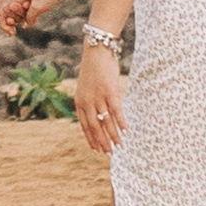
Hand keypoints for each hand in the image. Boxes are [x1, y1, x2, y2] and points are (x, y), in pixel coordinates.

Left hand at [0, 0, 37, 32]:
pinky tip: (11, 33)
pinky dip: (7, 28)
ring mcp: (4, 7)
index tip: (27, 4)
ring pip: (13, 18)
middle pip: (21, 11)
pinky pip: (3, 22)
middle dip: (20, 13)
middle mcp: (13, 0)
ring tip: (13, 24)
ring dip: (14, 22)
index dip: (28, 3)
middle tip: (17, 13)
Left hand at [67, 32, 122, 161]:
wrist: (96, 51)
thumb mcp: (86, 87)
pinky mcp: (110, 91)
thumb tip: (97, 116)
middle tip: (109, 153)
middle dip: (102, 141)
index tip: (96, 149)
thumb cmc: (93, 70)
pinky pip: (116, 111)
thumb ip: (89, 102)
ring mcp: (98, 97)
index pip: (84, 125)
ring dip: (113, 135)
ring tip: (119, 145)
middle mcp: (87, 102)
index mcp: (79, 102)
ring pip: (106, 121)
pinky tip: (126, 130)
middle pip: (95, 127)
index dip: (91, 138)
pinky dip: (121, 122)